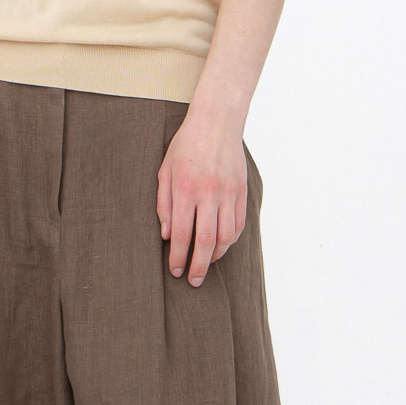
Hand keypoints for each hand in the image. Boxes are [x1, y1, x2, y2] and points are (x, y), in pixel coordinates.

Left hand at [157, 111, 247, 284]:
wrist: (217, 123)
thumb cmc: (186, 147)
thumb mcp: (165, 171)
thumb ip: (164, 204)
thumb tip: (166, 235)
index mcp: (186, 189)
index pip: (181, 234)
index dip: (178, 257)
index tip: (175, 271)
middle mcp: (209, 193)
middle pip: (207, 241)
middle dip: (199, 266)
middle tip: (194, 281)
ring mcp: (228, 193)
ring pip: (226, 236)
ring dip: (217, 256)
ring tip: (207, 263)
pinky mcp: (242, 191)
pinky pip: (238, 224)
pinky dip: (231, 240)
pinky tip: (222, 245)